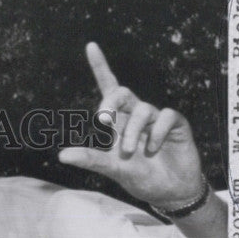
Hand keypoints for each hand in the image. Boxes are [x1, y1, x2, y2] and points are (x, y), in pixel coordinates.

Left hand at [59, 42, 203, 207]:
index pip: (109, 88)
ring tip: (131, 152)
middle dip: (111, 103)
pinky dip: (157, 133)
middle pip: (123, 93)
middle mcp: (136, 116)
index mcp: (119, 122)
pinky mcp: (176, 124)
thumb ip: (90, 160)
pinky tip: (154, 148)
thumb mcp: (113, 169)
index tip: (91, 46)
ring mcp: (156, 119)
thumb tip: (62, 156)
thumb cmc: (141, 178)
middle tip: (103, 121)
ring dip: (133, 132)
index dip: (100, 67)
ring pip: (142, 109)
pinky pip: (166, 116)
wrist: (170, 191)